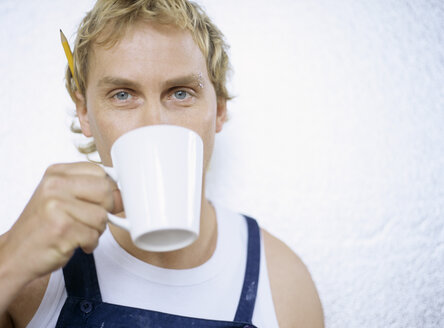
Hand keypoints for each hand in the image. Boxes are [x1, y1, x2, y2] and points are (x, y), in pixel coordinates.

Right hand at [0, 162, 122, 284]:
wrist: (16, 254)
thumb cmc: (44, 226)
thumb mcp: (64, 199)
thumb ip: (92, 192)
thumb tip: (124, 194)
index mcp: (56, 173)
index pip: (99, 171)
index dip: (106, 189)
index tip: (99, 201)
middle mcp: (54, 186)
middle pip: (105, 191)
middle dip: (105, 210)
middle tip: (89, 220)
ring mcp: (56, 206)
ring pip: (102, 216)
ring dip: (96, 230)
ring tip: (78, 232)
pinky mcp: (62, 228)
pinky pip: (94, 235)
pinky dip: (89, 243)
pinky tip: (74, 242)